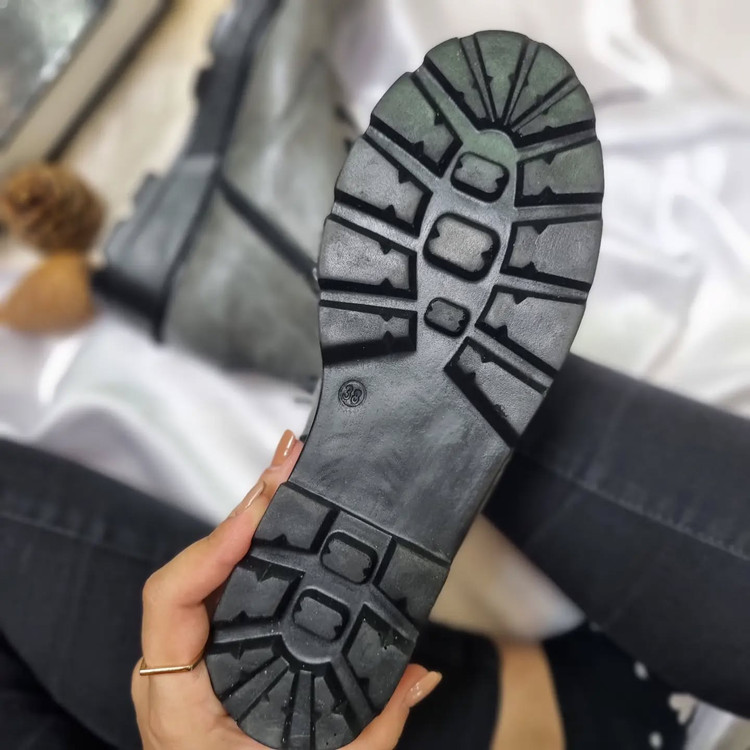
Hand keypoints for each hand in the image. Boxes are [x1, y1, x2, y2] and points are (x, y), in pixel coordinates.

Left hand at [132, 430, 441, 748]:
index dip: (213, 544)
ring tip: (286, 475)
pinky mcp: (202, 645)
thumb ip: (373, 728)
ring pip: (206, 567)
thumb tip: (422, 675)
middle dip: (245, 508)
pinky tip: (275, 515)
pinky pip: (217, 581)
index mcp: (179, 702)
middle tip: (288, 463)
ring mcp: (183, 652)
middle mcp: (170, 667)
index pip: (172, 600)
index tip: (262, 508)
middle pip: (195, 565)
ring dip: (248, 517)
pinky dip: (247, 543)